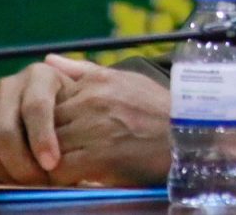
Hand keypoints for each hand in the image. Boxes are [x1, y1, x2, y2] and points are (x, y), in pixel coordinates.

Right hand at [0, 60, 74, 183]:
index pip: (35, 108)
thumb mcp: (88, 93)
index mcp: (38, 74)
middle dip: (23, 164)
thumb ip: (83, 76)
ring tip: (34, 184)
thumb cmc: (78, 109)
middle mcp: (8, 85)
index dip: (42, 139)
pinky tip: (19, 179)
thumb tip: (52, 59)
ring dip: (11, 174)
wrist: (55, 115)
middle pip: (5, 133)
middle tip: (42, 183)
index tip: (53, 163)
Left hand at [44, 54, 171, 185]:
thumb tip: (49, 59)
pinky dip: (62, 176)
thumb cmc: (158, 109)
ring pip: (49, 146)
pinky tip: (76, 175)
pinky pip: (60, 168)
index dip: (53, 119)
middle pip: (47, 123)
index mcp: (96, 82)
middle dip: (47, 139)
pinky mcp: (99, 156)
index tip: (61, 131)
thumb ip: (83, 70)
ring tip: (66, 164)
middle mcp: (92, 101)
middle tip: (58, 151)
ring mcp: (94, 128)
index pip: (51, 100)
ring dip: (53, 159)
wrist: (188, 135)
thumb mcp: (125, 80)